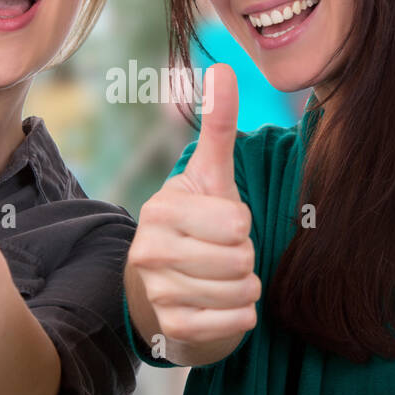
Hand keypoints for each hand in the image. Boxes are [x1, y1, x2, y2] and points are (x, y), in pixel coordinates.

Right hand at [127, 64, 259, 350]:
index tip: (220, 225)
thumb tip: (225, 67)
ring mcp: (157, 292)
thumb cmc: (195, 226)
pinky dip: (240, 316)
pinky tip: (221, 305)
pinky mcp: (172, 328)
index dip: (241, 225)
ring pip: (241, 290)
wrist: (161, 292)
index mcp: (162, 209)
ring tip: (221, 279)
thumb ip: (217, 124)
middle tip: (222, 255)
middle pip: (240, 258)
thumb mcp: (208, 176)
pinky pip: (235, 322)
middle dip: (245, 259)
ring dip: (245, 287)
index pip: (237, 221)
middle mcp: (150, 250)